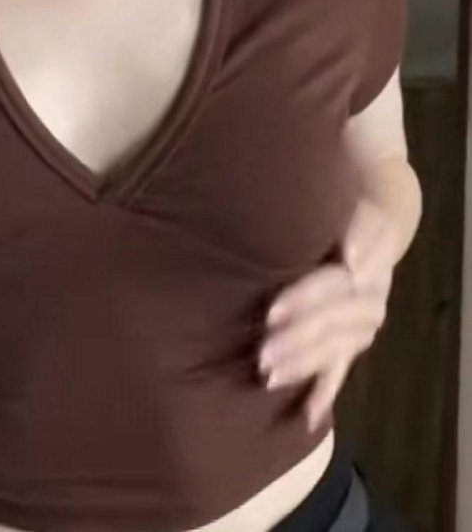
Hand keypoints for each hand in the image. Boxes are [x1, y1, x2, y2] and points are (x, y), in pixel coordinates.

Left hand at [258, 198, 398, 431]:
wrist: (366, 227)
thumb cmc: (344, 214)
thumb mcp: (354, 209)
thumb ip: (356, 227)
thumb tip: (351, 259)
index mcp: (364, 267)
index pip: (334, 288)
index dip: (304, 301)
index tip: (271, 314)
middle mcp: (367, 302)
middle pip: (331, 326)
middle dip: (296, 342)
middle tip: (261, 355)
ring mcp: (359, 328)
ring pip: (333, 352)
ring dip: (302, 367)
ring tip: (269, 378)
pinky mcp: (350, 345)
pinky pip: (339, 372)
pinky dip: (323, 394)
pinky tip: (307, 418)